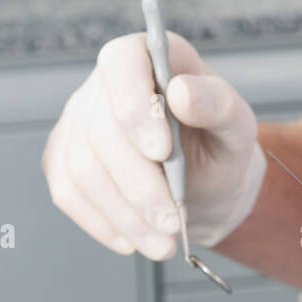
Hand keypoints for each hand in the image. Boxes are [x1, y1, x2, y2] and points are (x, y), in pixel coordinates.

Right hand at [42, 30, 264, 257]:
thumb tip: (183, 92)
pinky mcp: (64, 162)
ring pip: (83, 169)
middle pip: (100, 131)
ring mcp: (77, 123)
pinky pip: (69, 193)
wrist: (205, 189)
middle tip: (172, 222)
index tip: (161, 152)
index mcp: (147, 58)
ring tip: (161, 243)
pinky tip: (132, 240)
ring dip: (124, 215)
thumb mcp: (237, 127)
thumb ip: (218, 104)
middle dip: (138, 185)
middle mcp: (104, 86)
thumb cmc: (218, 149)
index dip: (134, 107)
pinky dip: (102, 224)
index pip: (121, 64)